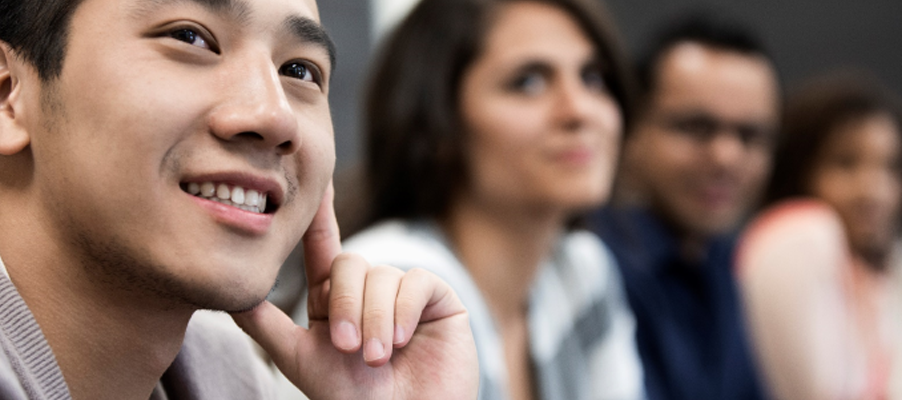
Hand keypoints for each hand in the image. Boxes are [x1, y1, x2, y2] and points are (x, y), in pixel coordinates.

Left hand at [232, 183, 477, 398]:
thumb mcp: (300, 359)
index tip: (316, 179)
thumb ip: (265, 325)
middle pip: (350, 264)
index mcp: (335, 298)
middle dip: (346, 306)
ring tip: (378, 358)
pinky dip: (405, 311)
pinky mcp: (439, 298)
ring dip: (376, 320)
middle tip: (349, 348)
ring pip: (382, 276)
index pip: (324, 246)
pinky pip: (417, 282)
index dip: (320, 213)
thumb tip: (229, 294)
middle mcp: (370, 289)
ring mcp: (405, 293)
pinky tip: (403, 341)